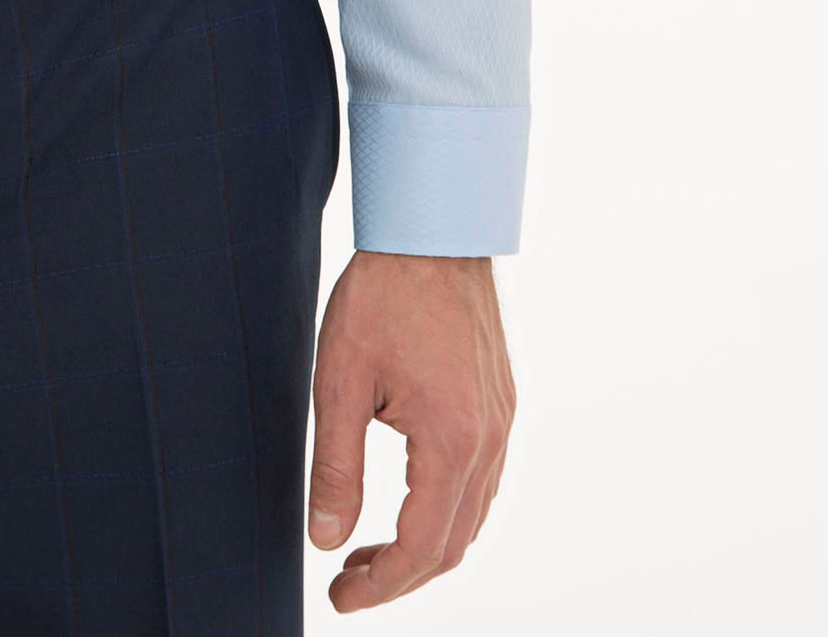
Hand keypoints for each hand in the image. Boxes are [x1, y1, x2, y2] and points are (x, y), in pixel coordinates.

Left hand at [307, 250, 514, 610]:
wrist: (433, 228)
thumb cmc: (382, 294)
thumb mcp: (341, 380)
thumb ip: (335, 467)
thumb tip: (325, 540)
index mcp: (452, 440)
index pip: (422, 546)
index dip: (381, 585)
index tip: (339, 598)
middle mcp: (489, 439)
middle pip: (453, 543)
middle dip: (401, 575)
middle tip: (348, 584)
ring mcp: (501, 421)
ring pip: (472, 516)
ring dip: (425, 545)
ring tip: (368, 551)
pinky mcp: (500, 402)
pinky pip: (481, 480)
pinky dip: (445, 509)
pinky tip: (406, 502)